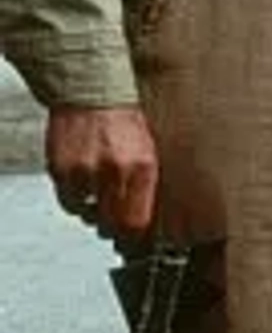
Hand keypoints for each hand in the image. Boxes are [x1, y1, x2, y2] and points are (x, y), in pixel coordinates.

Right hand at [46, 106, 157, 237]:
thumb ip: (146, 182)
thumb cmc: (124, 120)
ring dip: (92, 213)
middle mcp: (115, 170)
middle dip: (113, 230)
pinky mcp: (61, 169)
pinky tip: (82, 188)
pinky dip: (75, 200)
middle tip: (113, 228)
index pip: (138, 220)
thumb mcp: (148, 148)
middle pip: (112, 223)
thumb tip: (145, 217)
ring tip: (98, 198)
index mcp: (143, 166)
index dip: (134, 236)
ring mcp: (86, 171)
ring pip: (87, 215)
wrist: (92, 92)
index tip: (133, 241)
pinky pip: (68, 202)